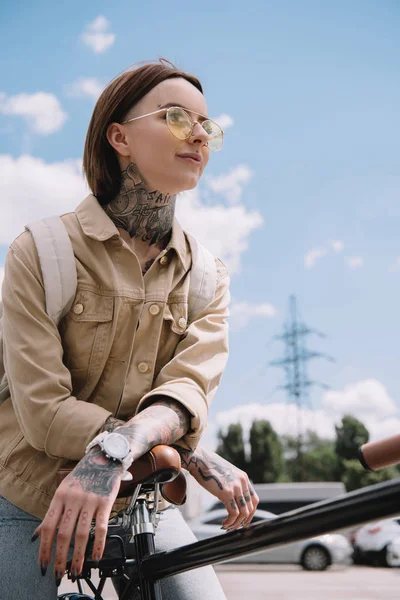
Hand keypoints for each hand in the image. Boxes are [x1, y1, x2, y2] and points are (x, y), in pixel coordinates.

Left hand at [33, 449, 122, 585]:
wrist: (105, 458)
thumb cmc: (84, 475)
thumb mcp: (64, 490)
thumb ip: (53, 512)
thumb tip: (39, 534)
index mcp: (60, 496)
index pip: (48, 527)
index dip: (44, 548)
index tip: (44, 563)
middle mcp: (74, 498)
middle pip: (63, 533)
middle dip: (60, 557)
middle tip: (60, 572)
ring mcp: (90, 500)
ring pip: (81, 533)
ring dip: (78, 556)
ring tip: (77, 569)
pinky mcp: (105, 501)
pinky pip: (101, 527)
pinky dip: (99, 544)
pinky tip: (97, 555)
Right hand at [181, 447, 258, 529]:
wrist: (199, 459)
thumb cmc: (209, 467)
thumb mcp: (226, 474)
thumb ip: (233, 484)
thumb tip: (232, 498)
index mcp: (243, 478)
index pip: (254, 500)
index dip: (251, 513)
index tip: (243, 521)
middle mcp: (242, 482)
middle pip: (250, 508)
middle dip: (242, 521)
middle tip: (233, 526)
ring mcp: (235, 487)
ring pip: (243, 513)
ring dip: (236, 524)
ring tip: (227, 527)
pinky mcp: (226, 492)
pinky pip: (233, 513)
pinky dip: (230, 522)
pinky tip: (223, 524)